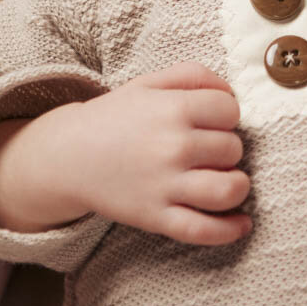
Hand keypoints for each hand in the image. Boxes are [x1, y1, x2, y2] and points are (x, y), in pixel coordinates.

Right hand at [12, 61, 253, 245]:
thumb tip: (231, 91)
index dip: (226, 116)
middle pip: (233, 148)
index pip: (231, 111)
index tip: (211, 122)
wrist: (65, 156)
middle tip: (206, 150)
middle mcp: (173, 146)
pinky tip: (241, 224)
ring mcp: (165, 185)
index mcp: (173, 109)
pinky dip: (230, 230)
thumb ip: (192, 75)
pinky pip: (204, 230)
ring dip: (237, 185)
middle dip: (226, 148)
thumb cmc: (114, 118)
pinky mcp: (156, 217)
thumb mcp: (148, 84)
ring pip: (229, 189)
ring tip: (227, 181)